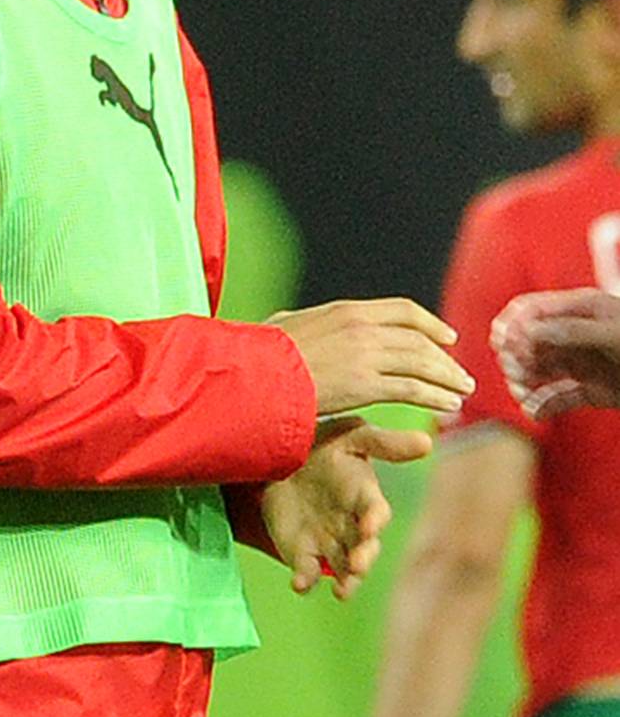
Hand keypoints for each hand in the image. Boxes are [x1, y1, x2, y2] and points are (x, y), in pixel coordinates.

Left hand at [261, 415, 431, 598]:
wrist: (283, 459)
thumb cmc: (326, 446)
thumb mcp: (351, 437)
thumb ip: (384, 443)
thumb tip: (427, 441)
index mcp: (364, 498)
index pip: (376, 512)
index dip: (374, 519)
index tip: (370, 524)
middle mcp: (352, 527)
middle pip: (364, 548)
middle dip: (363, 558)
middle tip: (357, 565)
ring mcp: (328, 542)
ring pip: (342, 567)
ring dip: (346, 580)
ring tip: (343, 591)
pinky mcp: (302, 552)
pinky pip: (307, 571)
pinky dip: (305, 581)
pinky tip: (299, 585)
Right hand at [267, 298, 473, 415]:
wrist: (254, 373)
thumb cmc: (261, 352)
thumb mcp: (288, 325)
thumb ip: (309, 325)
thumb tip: (303, 327)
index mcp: (346, 310)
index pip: (402, 311)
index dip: (431, 325)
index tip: (448, 338)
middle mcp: (361, 328)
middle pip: (419, 341)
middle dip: (445, 359)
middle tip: (460, 375)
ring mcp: (365, 356)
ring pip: (421, 364)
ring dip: (447, 379)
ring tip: (462, 392)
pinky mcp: (365, 386)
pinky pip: (412, 390)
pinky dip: (435, 396)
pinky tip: (447, 405)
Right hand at [491, 287, 619, 416]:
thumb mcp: (613, 334)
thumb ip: (569, 331)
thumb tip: (526, 331)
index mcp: (579, 310)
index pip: (530, 309)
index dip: (510, 323)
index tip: (502, 343)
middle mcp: (575, 336)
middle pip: (527, 342)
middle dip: (516, 357)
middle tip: (517, 374)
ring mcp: (582, 363)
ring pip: (538, 371)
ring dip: (524, 382)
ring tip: (524, 395)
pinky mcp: (590, 391)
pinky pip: (557, 397)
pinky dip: (543, 405)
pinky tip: (536, 412)